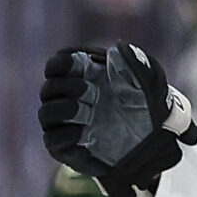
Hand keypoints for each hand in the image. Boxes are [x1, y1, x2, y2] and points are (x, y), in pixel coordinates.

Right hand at [37, 44, 194, 196]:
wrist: (151, 143)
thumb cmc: (146, 107)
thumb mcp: (149, 81)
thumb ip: (136, 61)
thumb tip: (118, 48)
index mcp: (81, 78)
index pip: (55, 66)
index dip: (60, 63)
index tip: (76, 64)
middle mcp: (67, 99)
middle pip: (48, 88)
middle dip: (68, 87)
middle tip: (93, 92)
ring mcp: (65, 124)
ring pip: (45, 113)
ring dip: (64, 109)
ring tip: (89, 113)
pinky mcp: (65, 148)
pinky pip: (52, 140)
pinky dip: (64, 134)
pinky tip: (83, 133)